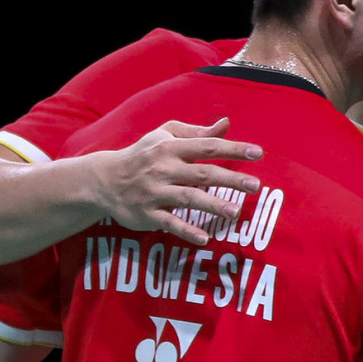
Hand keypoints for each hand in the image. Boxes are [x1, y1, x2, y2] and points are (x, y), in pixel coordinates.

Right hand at [93, 118, 262, 245]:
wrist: (103, 180)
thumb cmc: (144, 154)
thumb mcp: (166, 136)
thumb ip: (197, 132)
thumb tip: (227, 123)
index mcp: (171, 147)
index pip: (207, 146)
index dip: (233, 149)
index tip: (258, 153)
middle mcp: (163, 169)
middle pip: (203, 173)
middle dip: (230, 179)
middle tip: (256, 185)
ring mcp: (154, 192)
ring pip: (188, 198)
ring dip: (213, 205)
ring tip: (235, 211)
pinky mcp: (147, 214)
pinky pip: (169, 223)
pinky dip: (186, 231)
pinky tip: (205, 238)